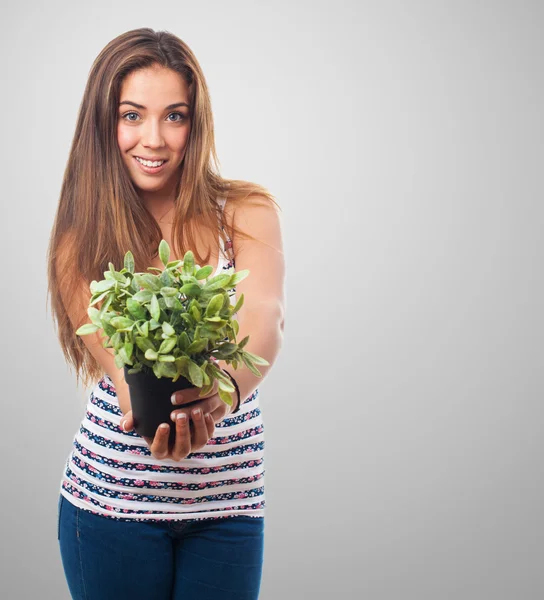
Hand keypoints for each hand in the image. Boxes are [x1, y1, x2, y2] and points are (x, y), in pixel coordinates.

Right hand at [119, 379, 233, 460]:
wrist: (169, 409)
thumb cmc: (151, 415)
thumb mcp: (140, 416)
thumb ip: (131, 420)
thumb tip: (125, 426)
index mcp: (161, 450)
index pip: (160, 450)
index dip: (161, 439)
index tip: (163, 424)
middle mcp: (178, 451)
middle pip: (182, 449)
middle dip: (182, 433)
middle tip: (179, 415)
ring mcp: (193, 445)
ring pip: (199, 442)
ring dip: (198, 427)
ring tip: (195, 410)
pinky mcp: (204, 435)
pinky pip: (209, 433)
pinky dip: (209, 424)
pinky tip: (206, 412)